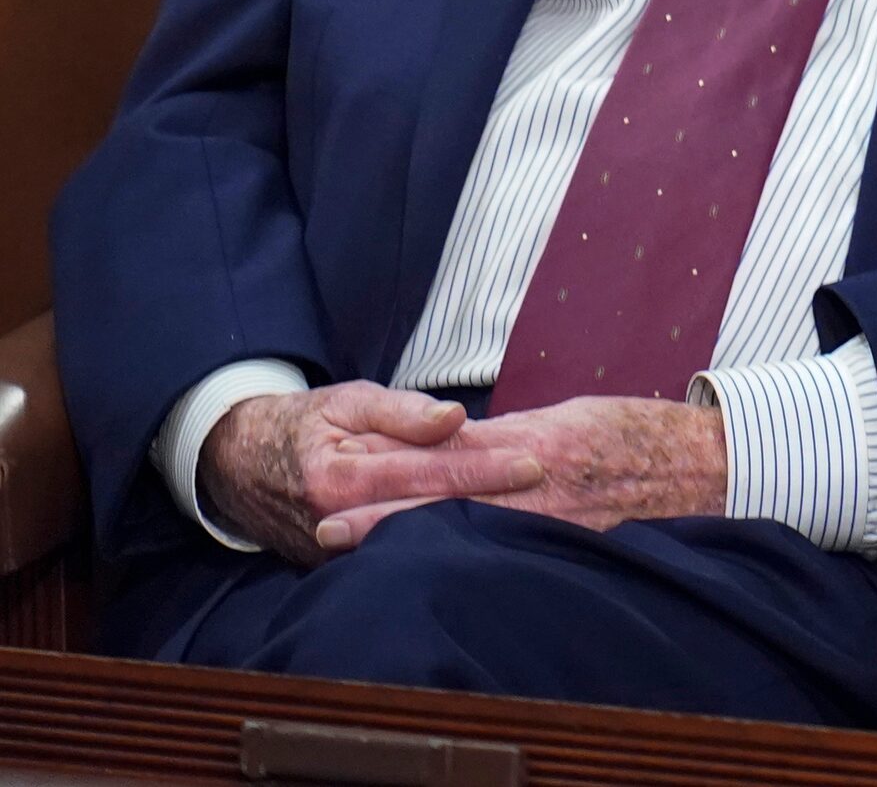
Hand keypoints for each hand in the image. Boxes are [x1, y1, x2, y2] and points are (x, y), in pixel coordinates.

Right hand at [197, 382, 545, 566]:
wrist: (238, 465)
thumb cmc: (304, 423)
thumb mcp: (347, 401)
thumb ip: (401, 412)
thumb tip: (454, 418)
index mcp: (341, 478)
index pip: (427, 474)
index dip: (483, 468)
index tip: (532, 462)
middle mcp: (339, 523)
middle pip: (430, 514)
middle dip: (493, 503)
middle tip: (549, 490)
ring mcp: (337, 552)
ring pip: (417, 540)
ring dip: (472, 528)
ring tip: (531, 514)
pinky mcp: (338, 565)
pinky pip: (397, 552)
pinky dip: (440, 542)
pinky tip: (484, 533)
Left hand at [314, 396, 725, 549]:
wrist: (706, 462)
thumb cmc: (635, 433)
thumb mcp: (569, 418)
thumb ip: (512, 435)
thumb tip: (454, 442)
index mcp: (538, 446)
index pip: (453, 458)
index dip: (396, 470)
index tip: (347, 479)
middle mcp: (542, 488)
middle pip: (450, 505)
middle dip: (387, 518)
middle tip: (327, 532)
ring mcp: (558, 525)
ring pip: (473, 536)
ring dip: (416, 544)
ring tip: (358, 554)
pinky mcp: (575, 549)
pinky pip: (511, 558)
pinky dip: (470, 565)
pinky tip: (437, 576)